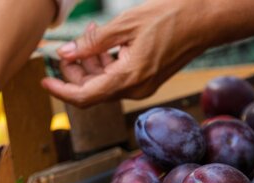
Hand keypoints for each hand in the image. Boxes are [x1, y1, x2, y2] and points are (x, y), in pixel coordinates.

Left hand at [41, 0, 213, 106]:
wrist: (209, 18)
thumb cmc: (172, 15)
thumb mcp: (125, 24)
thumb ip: (92, 43)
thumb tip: (65, 54)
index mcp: (128, 79)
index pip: (83, 96)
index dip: (60, 90)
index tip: (44, 79)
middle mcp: (135, 90)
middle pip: (91, 90)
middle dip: (74, 72)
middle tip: (68, 47)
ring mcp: (142, 87)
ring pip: (103, 84)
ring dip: (89, 64)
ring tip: (89, 34)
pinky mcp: (147, 80)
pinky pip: (117, 78)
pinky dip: (105, 63)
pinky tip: (104, 41)